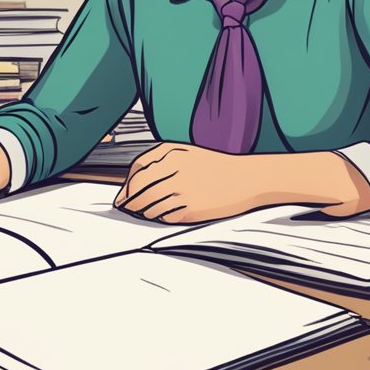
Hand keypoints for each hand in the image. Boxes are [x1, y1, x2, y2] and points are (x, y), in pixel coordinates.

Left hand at [113, 143, 275, 224]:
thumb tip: (131, 182)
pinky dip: (160, 218)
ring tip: (143, 213)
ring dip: (143, 212)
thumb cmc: (214, 166)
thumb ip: (158, 160)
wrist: (246, 178)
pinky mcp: (192, 209)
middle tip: (126, 208)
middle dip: (130, 202)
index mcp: (173, 153)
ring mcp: (184, 191)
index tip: (123, 195)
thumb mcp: (186, 152)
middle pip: (141, 190)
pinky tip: (162, 215)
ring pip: (151, 206)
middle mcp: (177, 170)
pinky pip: (166, 217)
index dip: (127, 185)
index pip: (138, 171)